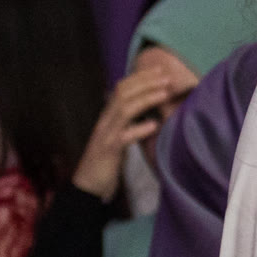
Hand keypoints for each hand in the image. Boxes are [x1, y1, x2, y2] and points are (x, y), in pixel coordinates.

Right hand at [71, 52, 197, 200]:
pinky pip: (123, 137)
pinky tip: (154, 126)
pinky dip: (139, 130)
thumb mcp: (118, 137)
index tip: (160, 71)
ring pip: (124, 110)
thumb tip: (147, 111)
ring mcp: (105, 135)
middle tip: (167, 77)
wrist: (88, 186)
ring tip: (165, 94)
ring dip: (146, 99)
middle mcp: (105, 121)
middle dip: (146, 82)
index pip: (122, 88)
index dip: (140, 77)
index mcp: (107, 116)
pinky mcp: (108, 151)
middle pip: (123, 93)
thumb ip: (128, 123)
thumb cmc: (106, 162)